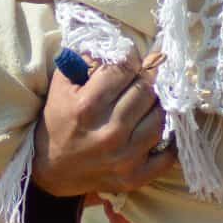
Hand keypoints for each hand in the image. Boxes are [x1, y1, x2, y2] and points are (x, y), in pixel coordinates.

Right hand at [32, 59, 178, 197]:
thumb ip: (85, 60)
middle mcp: (109, 133)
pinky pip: (168, 155)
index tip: (130, 59)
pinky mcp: (135, 177)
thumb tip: (117, 45)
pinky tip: (160, 126)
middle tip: (142, 76)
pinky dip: (170, 140)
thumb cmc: (59, 121)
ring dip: (157, 104)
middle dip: (145, 78)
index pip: (124, 69)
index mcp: (87, 108)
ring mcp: (125, 158)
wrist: (51, 170)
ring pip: (160, 117)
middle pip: (146, 90)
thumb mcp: (62, 86)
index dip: (129, 58)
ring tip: (148, 99)